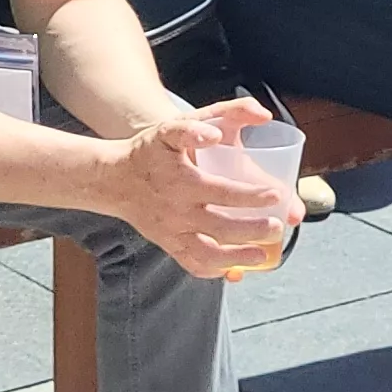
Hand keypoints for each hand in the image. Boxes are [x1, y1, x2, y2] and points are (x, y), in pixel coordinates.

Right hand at [105, 99, 296, 277]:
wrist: (114, 179)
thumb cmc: (149, 151)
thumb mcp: (172, 127)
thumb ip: (206, 120)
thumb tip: (242, 123)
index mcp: (181, 181)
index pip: (223, 192)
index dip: (252, 196)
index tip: (276, 194)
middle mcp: (176, 211)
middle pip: (221, 227)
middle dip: (253, 231)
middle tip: (278, 226)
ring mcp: (172, 232)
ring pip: (208, 254)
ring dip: (238, 257)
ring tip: (263, 256)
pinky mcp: (168, 245)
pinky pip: (192, 264)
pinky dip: (215, 270)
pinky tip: (234, 269)